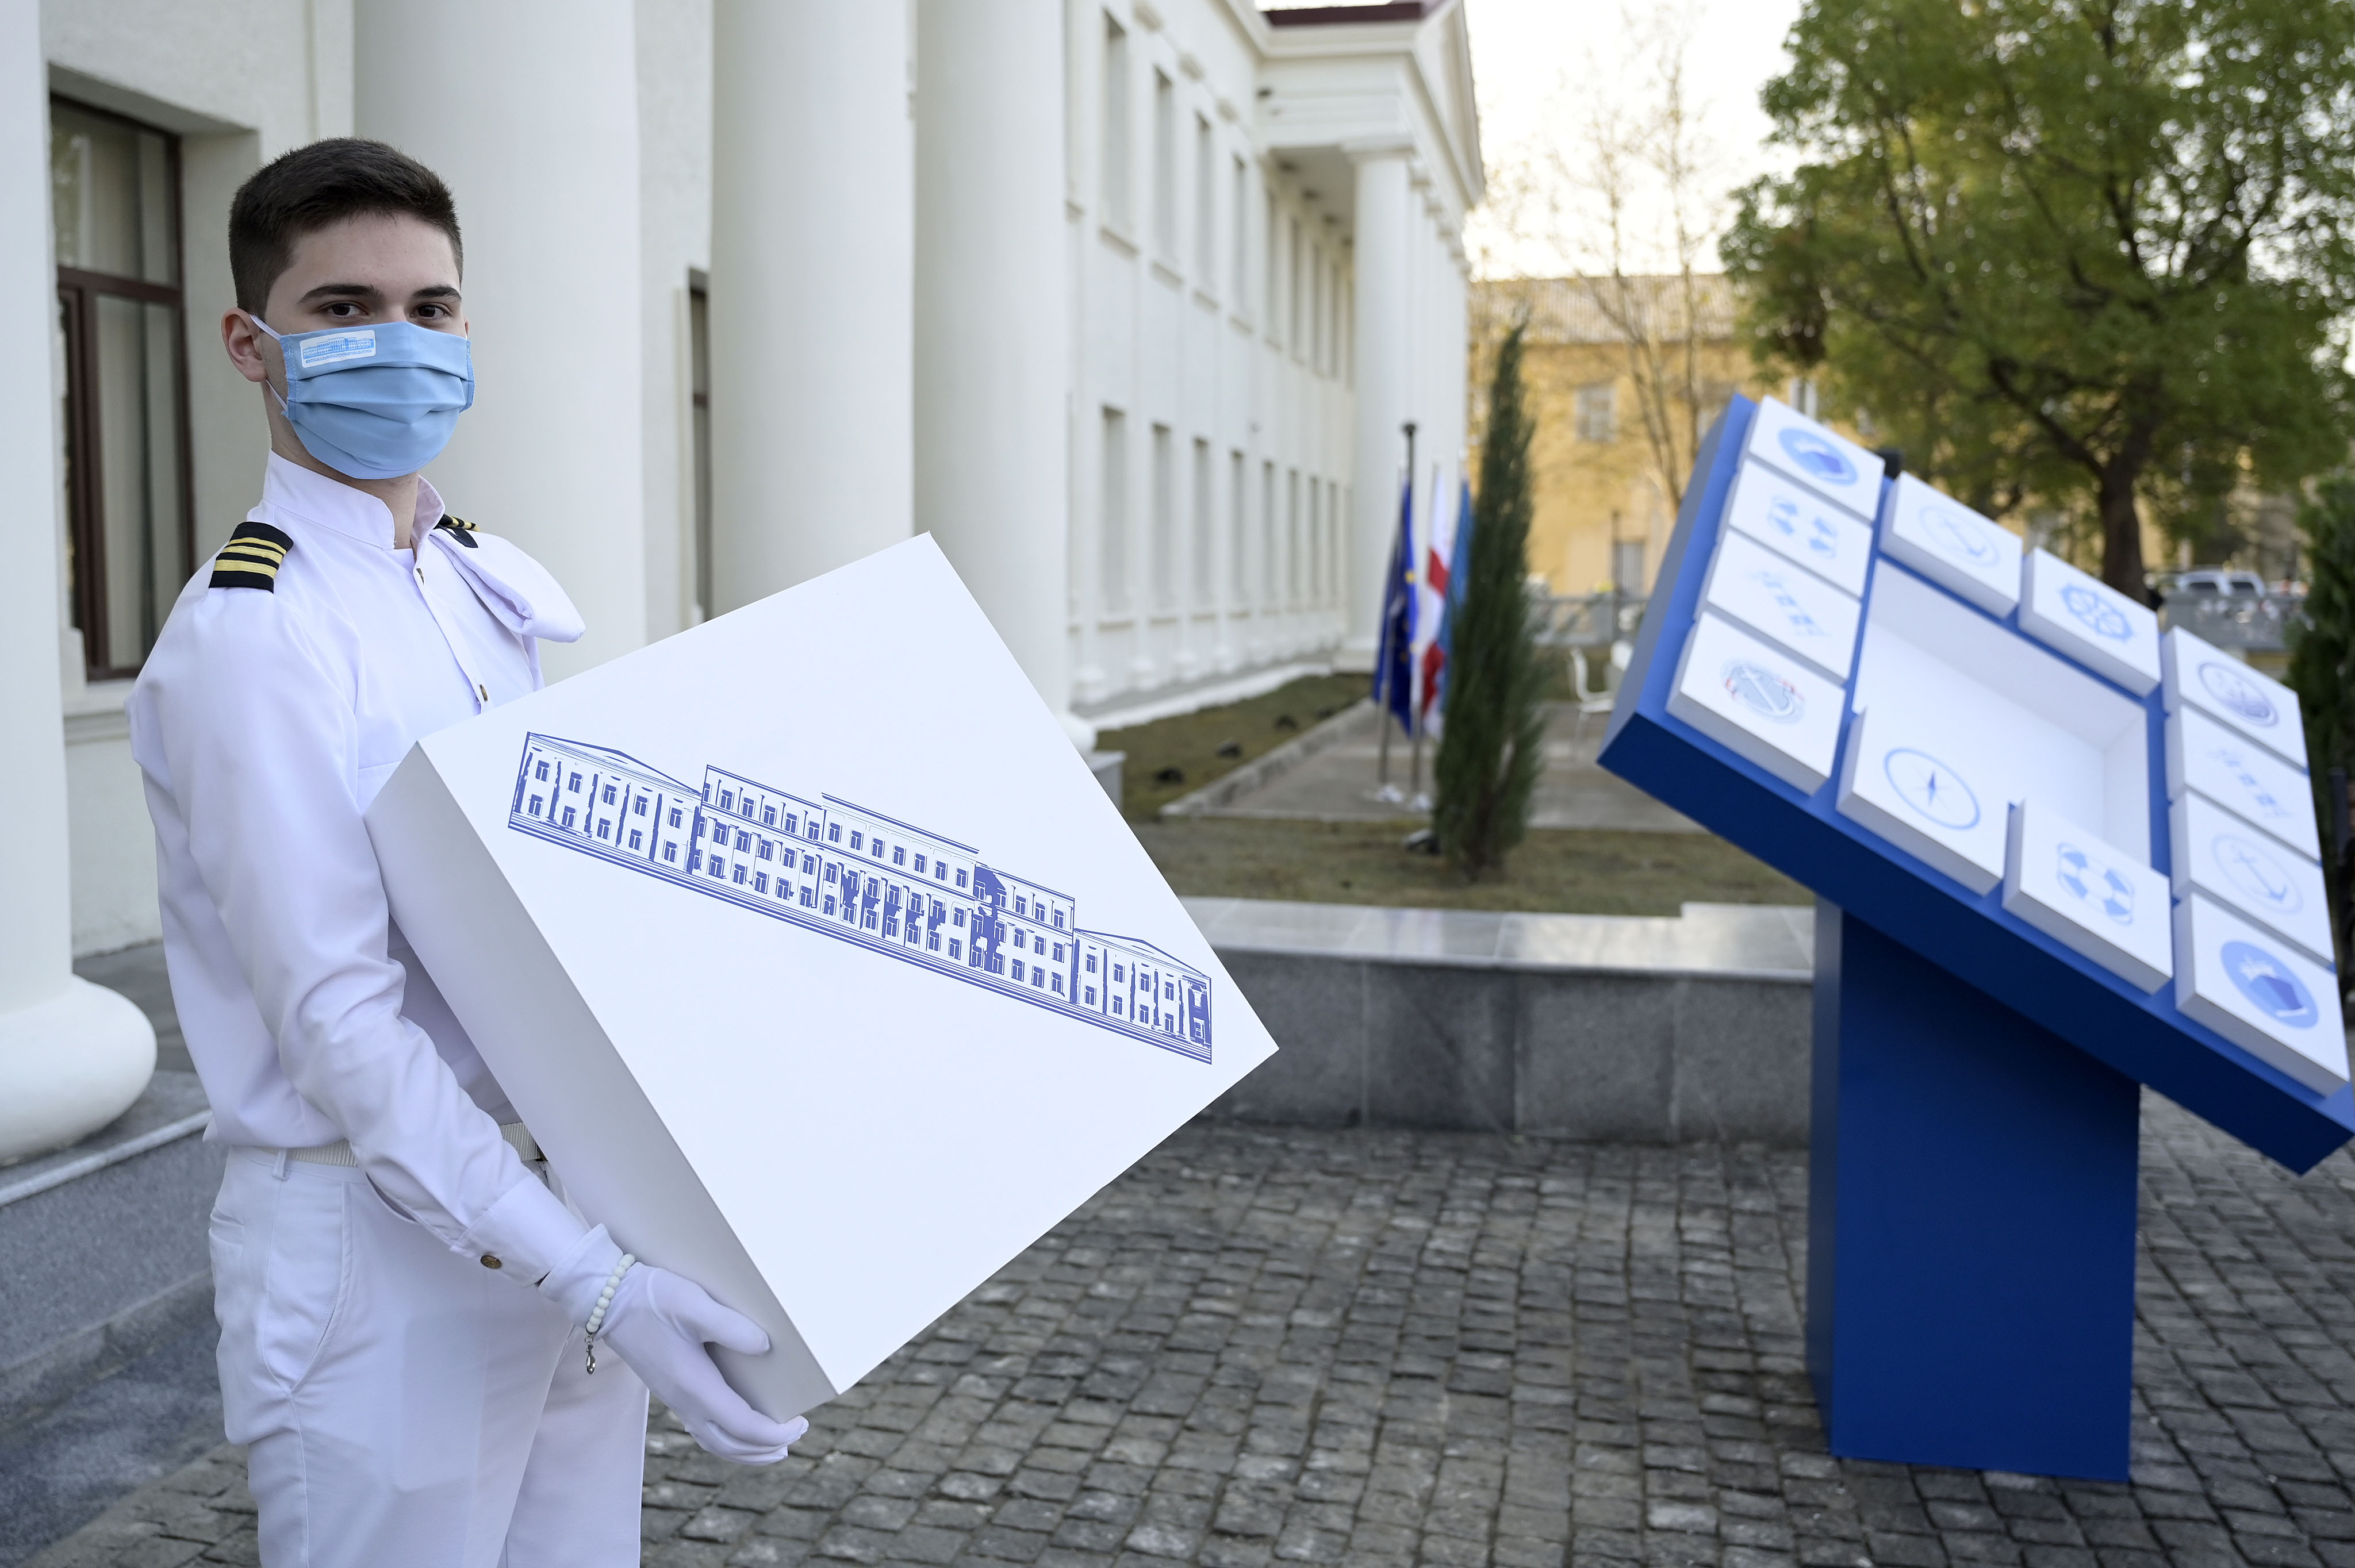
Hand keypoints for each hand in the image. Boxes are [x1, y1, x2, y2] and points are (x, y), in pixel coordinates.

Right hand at [539, 1226, 805, 1463]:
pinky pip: (702, 1429)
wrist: (607, 1300)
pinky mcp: (670, 1390)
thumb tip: (765, 1346)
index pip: (742, 1425)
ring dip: (745, 1450)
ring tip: (772, 1447)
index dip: (774, 1431)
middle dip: (764, 1448)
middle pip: (729, 1443)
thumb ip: (729, 1325)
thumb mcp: (693, 1303)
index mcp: (695, 1384)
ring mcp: (675, 1398)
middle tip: (796, 1437)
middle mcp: (685, 1399)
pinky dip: (724, 1439)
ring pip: (713, 1441)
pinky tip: (734, 1430)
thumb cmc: (652, 1298)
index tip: (801, 1423)